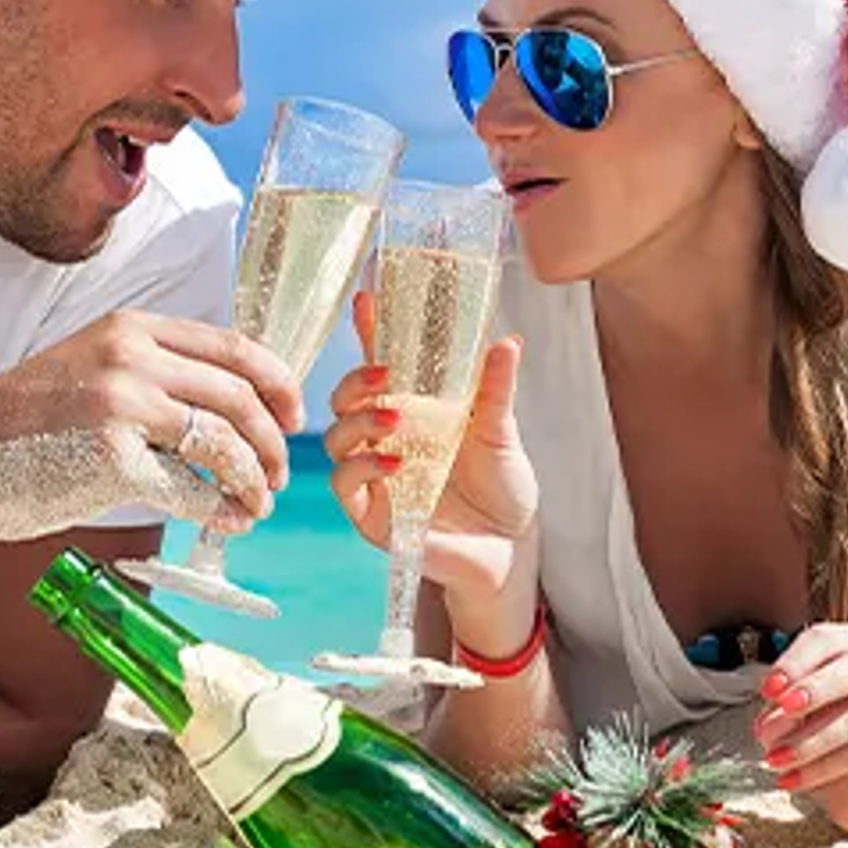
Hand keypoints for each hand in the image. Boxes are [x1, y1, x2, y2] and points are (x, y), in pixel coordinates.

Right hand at [0, 308, 302, 535]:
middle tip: (277, 474)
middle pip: (240, 395)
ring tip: (255, 504)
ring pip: (225, 441)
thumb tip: (225, 405)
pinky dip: (220, 509)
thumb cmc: (20, 426)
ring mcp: (121, 408)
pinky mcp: (112, 462)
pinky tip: (224, 521)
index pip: (234, 346)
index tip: (292, 415)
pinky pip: (191, 488)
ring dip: (253, 478)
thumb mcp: (88, 370)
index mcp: (130, 329)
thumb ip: (150, 374)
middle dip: (273, 440)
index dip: (278, 382)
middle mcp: (130, 359)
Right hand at [320, 288, 537, 616]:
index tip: (367, 299)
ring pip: (337, 437)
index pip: (381, 365)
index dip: (369, 332)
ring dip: (360, 420)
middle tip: (384, 372)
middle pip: (344, 398)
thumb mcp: (500, 431)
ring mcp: (372, 474)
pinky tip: (393, 460)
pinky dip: (363, 466)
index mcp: (413, 409)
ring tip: (396, 417)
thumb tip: (507, 341)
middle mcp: (384, 438)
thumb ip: (495, 389)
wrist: (510, 548)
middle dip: (356, 379)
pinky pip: (344, 483)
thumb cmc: (502, 488)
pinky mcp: (369, 513)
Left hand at [751, 623, 847, 834]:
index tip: (768, 691)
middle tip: (778, 719)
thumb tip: (768, 722)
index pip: (826, 639)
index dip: (794, 662)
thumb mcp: (797, 712)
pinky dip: (823, 767)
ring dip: (809, 741)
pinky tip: (795, 780)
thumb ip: (783, 708)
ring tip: (775, 761)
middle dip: (812, 692)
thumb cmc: (824, 729)